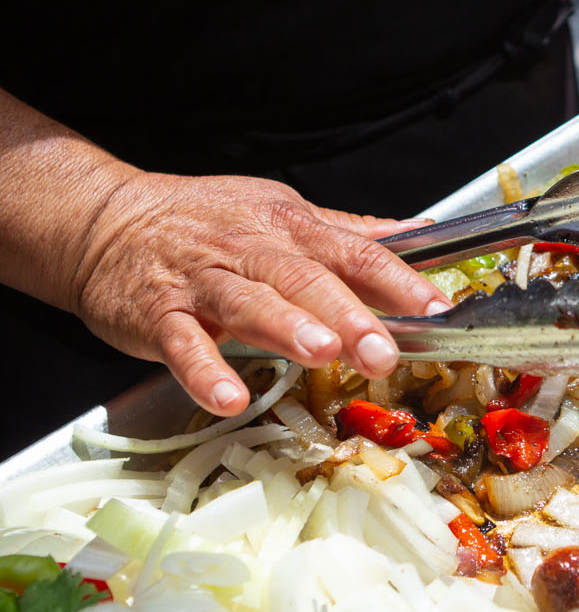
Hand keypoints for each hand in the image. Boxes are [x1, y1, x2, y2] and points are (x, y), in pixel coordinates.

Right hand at [67, 170, 449, 416]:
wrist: (107, 221)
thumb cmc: (205, 223)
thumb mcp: (279, 214)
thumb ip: (349, 233)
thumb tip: (420, 233)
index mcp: (288, 226)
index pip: (354, 251)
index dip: (398, 279)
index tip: (437, 308)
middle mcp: (250, 248)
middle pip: (305, 277)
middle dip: (348, 313)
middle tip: (383, 350)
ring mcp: (202, 281)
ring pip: (248, 302)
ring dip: (285, 327)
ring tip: (320, 353)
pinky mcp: (158, 313)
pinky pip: (183, 342)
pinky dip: (204, 371)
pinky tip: (227, 397)